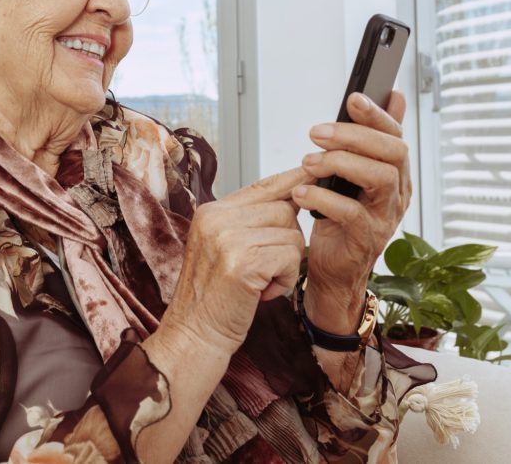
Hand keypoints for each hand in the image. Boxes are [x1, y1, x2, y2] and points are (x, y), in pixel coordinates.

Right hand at [159, 167, 312, 356]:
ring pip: (292, 234)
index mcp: (211, 211)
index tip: (316, 176)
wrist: (194, 335)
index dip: (294, 182)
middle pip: (284, 208)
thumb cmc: (215, 297)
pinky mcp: (242, 262)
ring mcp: (227, 238)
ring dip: (288, 263)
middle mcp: (216, 218)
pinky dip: (286, 280)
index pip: (262, 185)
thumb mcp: (225, 249)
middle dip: (288, 240)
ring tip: (262, 283)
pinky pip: (291, 257)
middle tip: (267, 269)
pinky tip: (263, 293)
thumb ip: (250, 222)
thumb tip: (294, 197)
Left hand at [291, 91, 411, 333]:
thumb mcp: (355, 173)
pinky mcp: (367, 239)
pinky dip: (325, 199)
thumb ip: (372, 138)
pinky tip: (303, 193)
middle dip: (354, 136)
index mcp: (395, 173)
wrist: (333, 268)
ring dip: (340, 163)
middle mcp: (397, 192)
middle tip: (316, 132)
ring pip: (380, 178)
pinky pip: (353, 213)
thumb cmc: (341, 218)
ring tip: (308, 162)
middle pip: (393, 152)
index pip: (395, 136)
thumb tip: (395, 96)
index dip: (376, 115)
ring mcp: (386, 217)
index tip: (352, 99)